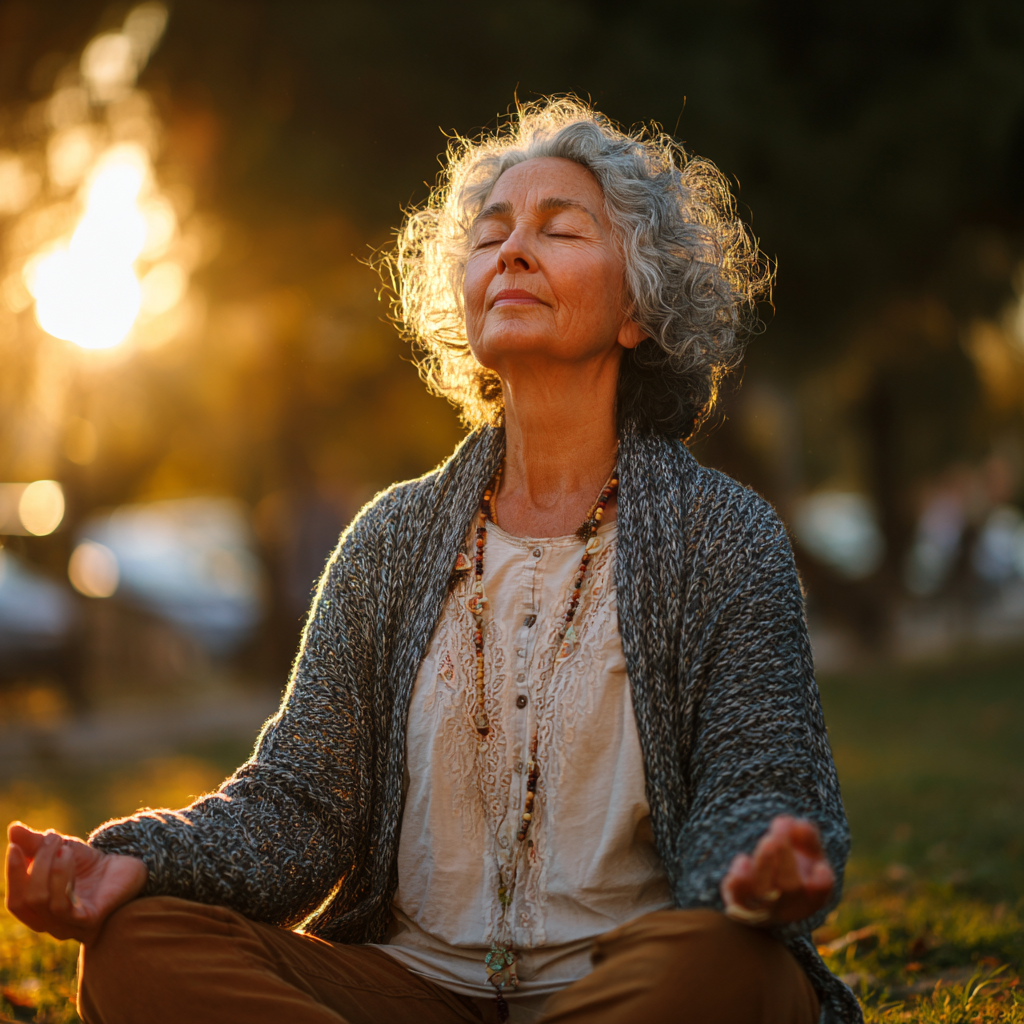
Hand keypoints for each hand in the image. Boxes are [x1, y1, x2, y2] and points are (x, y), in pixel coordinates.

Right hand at [5, 822, 147, 943]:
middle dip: (36, 864)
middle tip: (51, 837)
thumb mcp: (60, 849)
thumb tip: (12, 829)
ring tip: (63, 845)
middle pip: (27, 901)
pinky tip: (69, 855)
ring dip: (49, 867)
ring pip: (44, 901)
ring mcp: (69, 927)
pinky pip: (64, 905)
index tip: (15, 846)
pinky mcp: (88, 923)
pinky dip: (62, 877)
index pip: (16, 901)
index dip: (12, 874)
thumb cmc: (89, 864)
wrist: (126, 867)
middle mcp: (50, 925)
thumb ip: (35, 844)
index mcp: (38, 912)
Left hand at [720, 815, 833, 927]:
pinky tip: (742, 860)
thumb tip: (798, 825)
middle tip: (781, 823)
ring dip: (764, 864)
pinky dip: (739, 881)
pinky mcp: (739, 904)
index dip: (822, 883)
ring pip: (763, 889)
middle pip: (789, 885)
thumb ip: (807, 838)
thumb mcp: (807, 854)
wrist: (764, 900)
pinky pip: (738, 897)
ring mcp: (763, 907)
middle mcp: (789, 905)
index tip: (821, 868)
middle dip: (785, 854)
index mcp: (812, 894)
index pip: (820, 891)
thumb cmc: (792, 869)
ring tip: (767, 839)